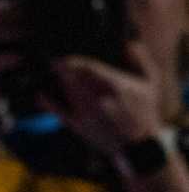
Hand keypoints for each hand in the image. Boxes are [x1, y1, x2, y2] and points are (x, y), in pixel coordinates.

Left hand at [51, 41, 165, 154]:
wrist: (139, 147)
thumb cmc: (145, 113)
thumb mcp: (151, 85)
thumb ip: (141, 61)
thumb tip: (129, 44)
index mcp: (114, 85)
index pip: (87, 67)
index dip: (72, 60)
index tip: (63, 56)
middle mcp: (97, 98)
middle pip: (72, 77)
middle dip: (61, 68)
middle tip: (52, 60)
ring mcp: (86, 112)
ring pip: (65, 90)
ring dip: (57, 80)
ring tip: (51, 72)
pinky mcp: (79, 125)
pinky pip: (58, 112)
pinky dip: (47, 102)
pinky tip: (40, 94)